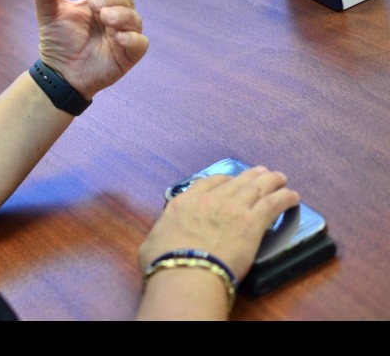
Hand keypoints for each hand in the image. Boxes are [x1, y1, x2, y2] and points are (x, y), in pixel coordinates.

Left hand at [33, 0, 148, 98]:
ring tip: (104, 18)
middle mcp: (117, 15)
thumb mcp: (48, 15)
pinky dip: (131, 38)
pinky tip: (117, 38)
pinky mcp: (128, 54)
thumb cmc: (58, 42)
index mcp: (103, 1)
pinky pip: (140, 43)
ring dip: (121, 15)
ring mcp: (124, 35)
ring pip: (135, 19)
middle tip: (94, 5)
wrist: (58, 73)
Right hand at [138, 166, 300, 280]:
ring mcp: (232, 208)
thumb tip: (157, 242)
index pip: (207, 183)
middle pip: (236, 181)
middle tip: (261, 173)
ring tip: (279, 178)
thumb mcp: (152, 243)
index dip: (223, 180)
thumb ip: (160, 236)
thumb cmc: (165, 262)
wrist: (186, 270)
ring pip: (256, 187)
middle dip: (250, 176)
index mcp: (185, 202)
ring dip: (270, 181)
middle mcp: (210, 199)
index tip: (229, 181)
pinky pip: (273, 203)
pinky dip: (284, 198)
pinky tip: (292, 197)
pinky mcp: (252, 222)